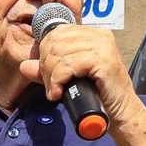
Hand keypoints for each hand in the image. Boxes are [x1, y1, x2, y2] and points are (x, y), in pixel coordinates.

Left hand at [19, 24, 141, 126]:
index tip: (46, 75)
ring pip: (60, 53)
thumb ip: (47, 70)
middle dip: (46, 65)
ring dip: (51, 75)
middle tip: (50, 85)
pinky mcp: (104, 60)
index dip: (44, 53)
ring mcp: (103, 46)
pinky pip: (69, 65)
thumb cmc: (97, 95)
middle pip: (55, 40)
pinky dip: (58, 80)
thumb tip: (25, 66)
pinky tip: (59, 93)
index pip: (56, 32)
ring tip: (55, 91)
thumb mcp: (67, 79)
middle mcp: (98, 35)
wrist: (121, 114)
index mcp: (91, 33)